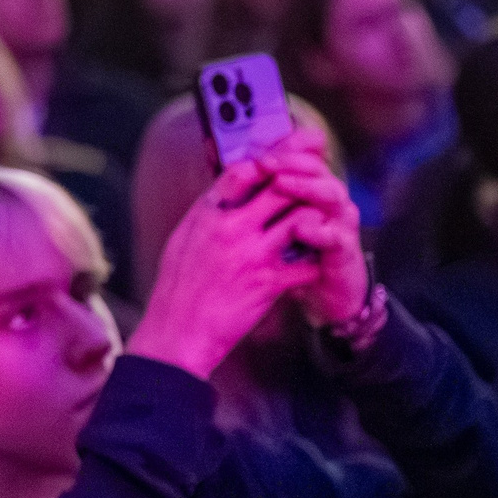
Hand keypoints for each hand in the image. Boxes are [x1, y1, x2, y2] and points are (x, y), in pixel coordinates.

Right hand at [127, 156, 324, 379]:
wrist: (179, 332)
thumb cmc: (178, 288)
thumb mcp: (184, 239)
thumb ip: (209, 214)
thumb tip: (226, 193)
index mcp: (207, 214)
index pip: (243, 171)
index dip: (268, 165)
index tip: (281, 169)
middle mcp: (230, 228)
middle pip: (281, 189)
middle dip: (301, 188)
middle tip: (314, 193)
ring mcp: (252, 255)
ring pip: (301, 220)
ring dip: (315, 221)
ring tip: (319, 226)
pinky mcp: (269, 282)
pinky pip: (308, 263)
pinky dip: (316, 261)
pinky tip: (317, 263)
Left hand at [250, 134, 369, 326]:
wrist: (325, 293)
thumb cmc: (296, 258)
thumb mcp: (274, 225)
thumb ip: (258, 198)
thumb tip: (226, 168)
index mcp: (310, 190)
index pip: (298, 158)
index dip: (279, 149)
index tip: (253, 147)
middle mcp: (328, 200)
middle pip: (316, 168)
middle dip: (289, 162)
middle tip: (265, 161)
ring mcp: (340, 223)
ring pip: (331, 194)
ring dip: (305, 186)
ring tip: (281, 184)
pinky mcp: (344, 250)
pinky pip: (334, 235)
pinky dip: (318, 230)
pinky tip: (300, 228)